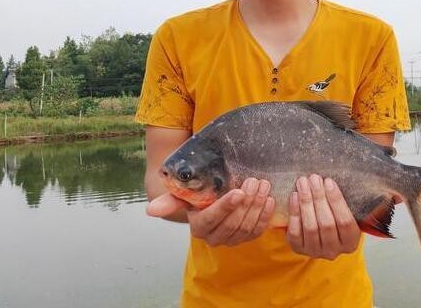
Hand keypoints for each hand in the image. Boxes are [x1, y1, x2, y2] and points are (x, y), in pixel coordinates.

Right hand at [147, 178, 274, 246]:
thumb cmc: (195, 196)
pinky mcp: (247, 237)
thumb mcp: (182, 196)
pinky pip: (258, 230)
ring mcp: (232, 240)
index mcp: (198, 228)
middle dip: (246, 203)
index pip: (212, 219)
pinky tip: (269, 199)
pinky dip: (265, 215)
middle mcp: (215, 238)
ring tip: (263, 185)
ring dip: (257, 205)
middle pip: (233, 223)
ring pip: (247, 227)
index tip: (238, 192)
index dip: (226, 207)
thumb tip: (150, 210)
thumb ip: (169, 202)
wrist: (209, 201)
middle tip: (255, 181)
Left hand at [286, 175, 360, 259]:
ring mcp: (315, 252)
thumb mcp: (344, 212)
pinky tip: (294, 196)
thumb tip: (331, 182)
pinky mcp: (298, 248)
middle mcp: (334, 251)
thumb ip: (343, 202)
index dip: (337, 201)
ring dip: (306, 202)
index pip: (345, 222)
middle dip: (319, 198)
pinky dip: (294, 212)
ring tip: (303, 183)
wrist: (317, 232)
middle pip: (327, 223)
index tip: (329, 182)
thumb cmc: (333, 217)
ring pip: (310, 227)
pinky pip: (295, 231)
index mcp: (350, 242)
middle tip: (314, 179)